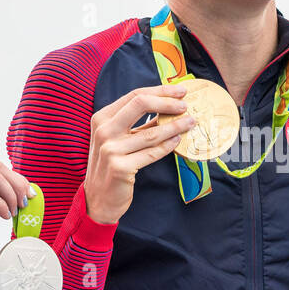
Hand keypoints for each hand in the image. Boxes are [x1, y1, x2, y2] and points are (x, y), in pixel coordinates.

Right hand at [84, 84, 195, 224]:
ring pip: (151, 132)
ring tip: (190, 123)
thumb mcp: (119, 139)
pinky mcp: (120, 168)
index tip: (180, 91)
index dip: (160, 91)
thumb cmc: (112, 164)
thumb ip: (139, 124)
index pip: (135, 95)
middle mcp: (103, 130)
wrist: (98, 198)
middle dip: (167, 103)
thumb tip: (168, 107)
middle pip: (140, 104)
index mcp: (102, 118)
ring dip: (175, 126)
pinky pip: (151, 153)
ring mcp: (110, 149)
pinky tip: (178, 141)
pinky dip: (167, 146)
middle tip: (186, 106)